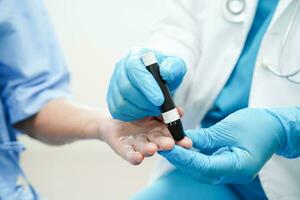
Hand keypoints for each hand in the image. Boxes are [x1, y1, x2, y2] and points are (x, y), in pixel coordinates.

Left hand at [102, 108, 191, 164]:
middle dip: (165, 144)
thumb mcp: (150, 108)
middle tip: (170, 144)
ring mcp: (137, 145)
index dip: (179, 140)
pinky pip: (129, 154)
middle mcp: (150, 139)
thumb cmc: (135, 112)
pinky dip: (133, 157)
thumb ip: (164, 111)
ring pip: (145, 149)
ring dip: (149, 150)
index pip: (171, 135)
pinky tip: (138, 158)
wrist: (112, 118)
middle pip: (159, 143)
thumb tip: (180, 111)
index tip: (187, 142)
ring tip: (152, 149)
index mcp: (159, 129)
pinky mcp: (124, 149)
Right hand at [107, 47, 185, 120]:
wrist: (158, 79)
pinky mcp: (112, 98)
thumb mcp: (176, 66)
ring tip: (154, 110)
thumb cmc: (166, 71)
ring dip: (140, 111)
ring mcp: (114, 83)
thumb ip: (174, 68)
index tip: (160, 100)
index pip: (134, 69)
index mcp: (135, 56)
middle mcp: (121, 68)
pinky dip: (132, 116)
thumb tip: (165, 73)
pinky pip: (118, 111)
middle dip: (145, 102)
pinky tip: (144, 113)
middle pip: (126, 88)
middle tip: (160, 109)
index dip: (146, 86)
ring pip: (121, 103)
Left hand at [159, 108, 286, 183]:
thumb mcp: (229, 129)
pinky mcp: (224, 164)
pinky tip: (179, 146)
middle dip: (178, 159)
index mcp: (238, 167)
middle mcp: (232, 174)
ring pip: (199, 169)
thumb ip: (205, 137)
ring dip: (182, 158)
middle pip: (199, 171)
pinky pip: (204, 163)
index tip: (167, 147)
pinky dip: (191, 156)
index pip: (204, 166)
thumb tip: (182, 139)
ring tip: (166, 146)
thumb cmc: (257, 126)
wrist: (274, 128)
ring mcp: (228, 171)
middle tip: (160, 146)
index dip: (184, 157)